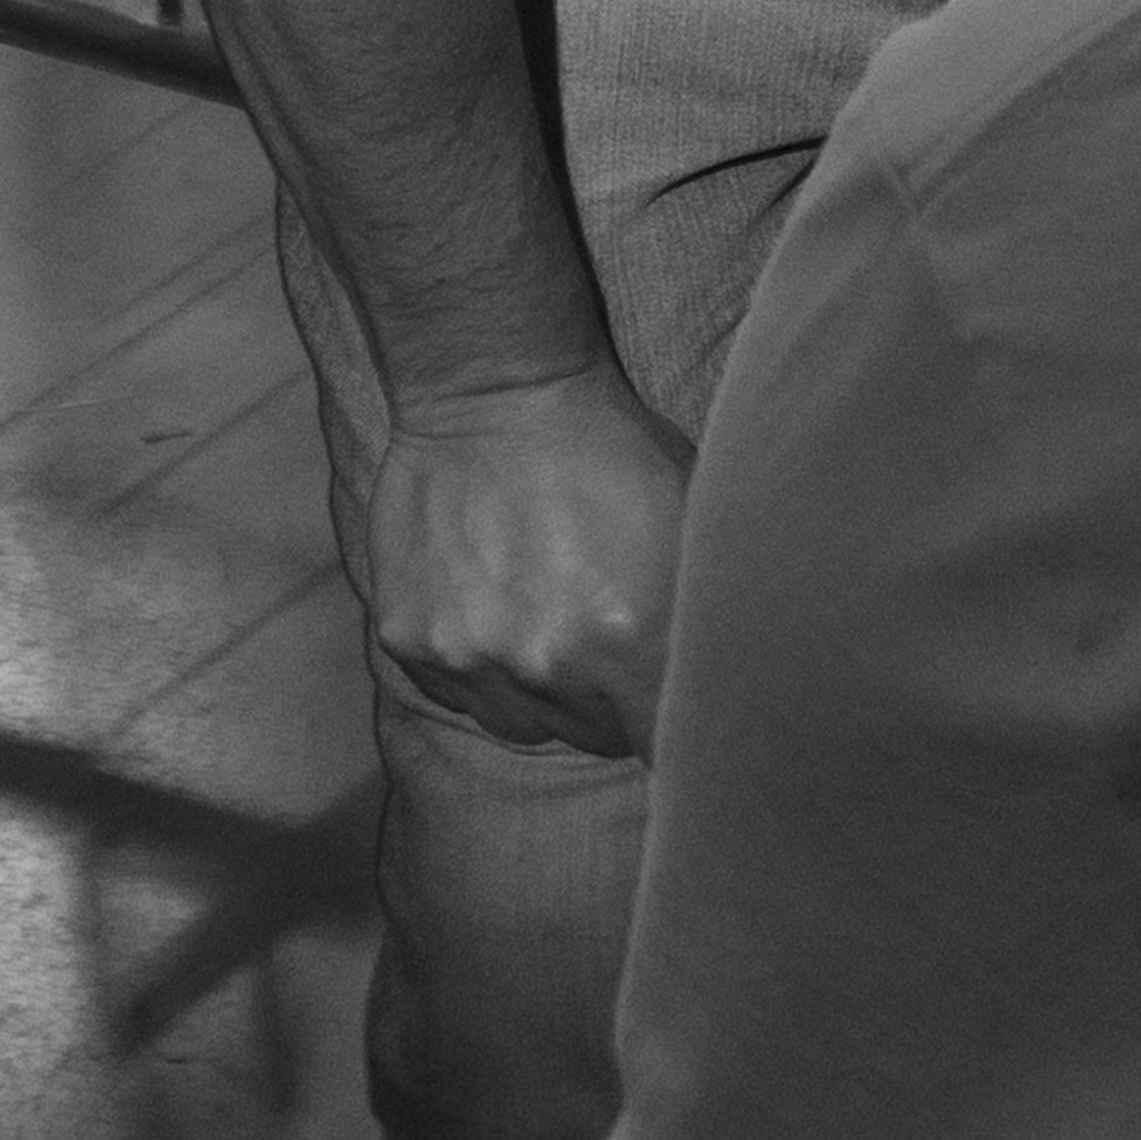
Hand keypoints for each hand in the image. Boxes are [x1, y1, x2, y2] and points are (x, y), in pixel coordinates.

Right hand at [364, 364, 691, 759]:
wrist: (492, 386)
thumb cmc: (609, 447)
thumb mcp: (689, 520)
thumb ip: (703, 620)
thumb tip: (731, 696)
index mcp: (628, 641)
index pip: (666, 753)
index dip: (675, 735)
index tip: (676, 714)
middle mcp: (545, 663)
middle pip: (597, 738)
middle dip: (611, 699)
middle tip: (610, 630)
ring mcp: (468, 655)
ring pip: (524, 724)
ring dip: (541, 687)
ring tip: (545, 609)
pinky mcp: (408, 639)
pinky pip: (459, 693)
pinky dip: (478, 665)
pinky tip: (490, 602)